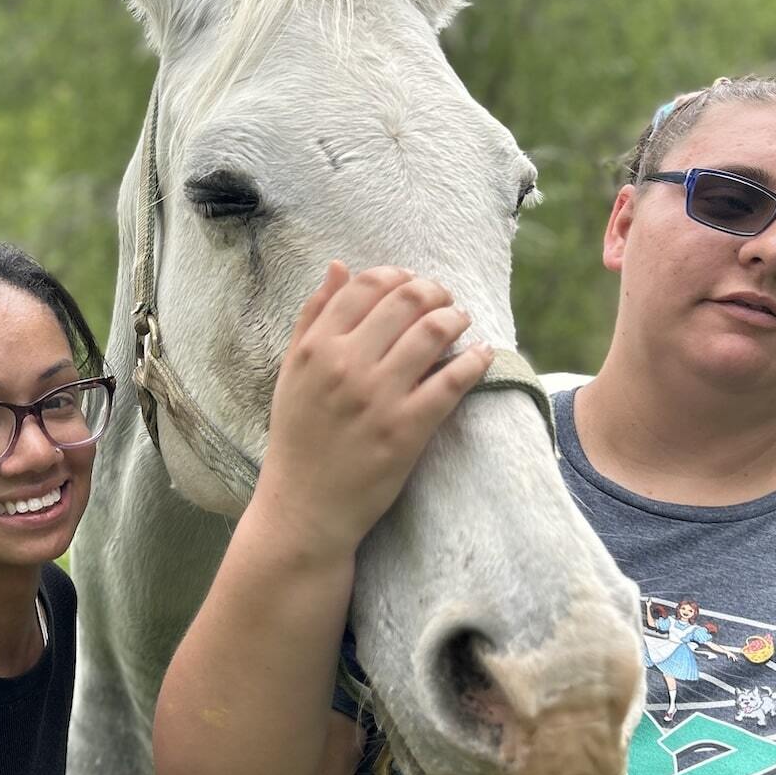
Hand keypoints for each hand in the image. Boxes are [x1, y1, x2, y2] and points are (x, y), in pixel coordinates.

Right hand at [253, 262, 494, 563]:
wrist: (305, 507)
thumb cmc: (299, 437)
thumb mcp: (292, 371)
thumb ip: (313, 316)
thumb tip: (339, 266)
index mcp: (316, 347)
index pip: (367, 286)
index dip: (396, 275)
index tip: (410, 283)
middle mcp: (346, 365)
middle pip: (406, 301)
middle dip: (433, 292)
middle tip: (444, 300)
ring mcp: (379, 397)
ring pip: (433, 332)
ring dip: (456, 318)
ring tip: (461, 321)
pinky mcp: (407, 429)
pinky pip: (452, 380)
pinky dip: (475, 360)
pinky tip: (483, 354)